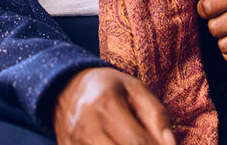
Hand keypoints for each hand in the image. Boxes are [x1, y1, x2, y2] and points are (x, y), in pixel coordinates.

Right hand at [52, 67, 176, 144]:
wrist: (68, 87)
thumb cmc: (111, 88)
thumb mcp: (137, 91)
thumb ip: (158, 117)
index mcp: (105, 104)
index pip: (137, 142)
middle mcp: (86, 127)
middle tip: (150, 142)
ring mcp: (73, 143)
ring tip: (136, 141)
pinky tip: (120, 143)